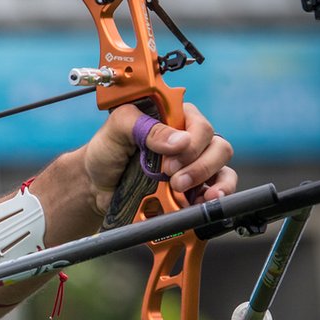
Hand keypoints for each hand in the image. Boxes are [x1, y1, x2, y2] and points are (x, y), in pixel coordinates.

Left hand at [85, 103, 236, 214]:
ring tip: (184, 192)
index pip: (200, 124)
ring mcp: (194, 164)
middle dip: (199, 166)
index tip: (169, 162)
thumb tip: (180, 140)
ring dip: (210, 182)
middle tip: (174, 179)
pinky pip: (218, 189)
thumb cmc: (105, 151)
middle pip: (217, 147)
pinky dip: (216, 196)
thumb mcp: (117, 129)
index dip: (191, 143)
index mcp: (173, 118)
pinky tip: (202, 202)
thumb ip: (145, 127)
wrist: (96, 185)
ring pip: (223, 168)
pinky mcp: (195, 187)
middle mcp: (189, 139)